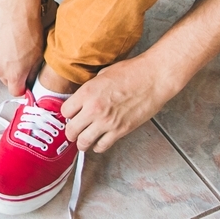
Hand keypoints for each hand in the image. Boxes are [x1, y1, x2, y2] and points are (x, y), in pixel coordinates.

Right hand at [0, 2, 44, 95]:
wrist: (16, 13)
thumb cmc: (29, 33)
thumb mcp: (38, 58)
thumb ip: (32, 74)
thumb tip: (30, 81)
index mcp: (14, 75)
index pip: (16, 93)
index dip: (24, 89)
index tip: (28, 83)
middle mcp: (0, 70)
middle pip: (7, 82)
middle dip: (16, 77)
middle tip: (26, 64)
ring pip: (1, 70)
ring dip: (8, 66)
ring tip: (18, 51)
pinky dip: (2, 55)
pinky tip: (10, 44)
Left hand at [61, 53, 180, 151]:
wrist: (153, 78)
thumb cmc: (132, 72)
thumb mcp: (103, 74)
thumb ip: (91, 88)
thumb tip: (84, 97)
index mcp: (87, 92)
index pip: (65, 111)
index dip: (67, 114)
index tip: (71, 115)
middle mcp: (93, 109)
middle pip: (71, 130)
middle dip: (71, 132)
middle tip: (73, 131)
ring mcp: (106, 122)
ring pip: (84, 142)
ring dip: (82, 143)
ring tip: (83, 141)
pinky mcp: (120, 131)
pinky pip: (102, 146)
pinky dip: (98, 146)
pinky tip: (99, 142)